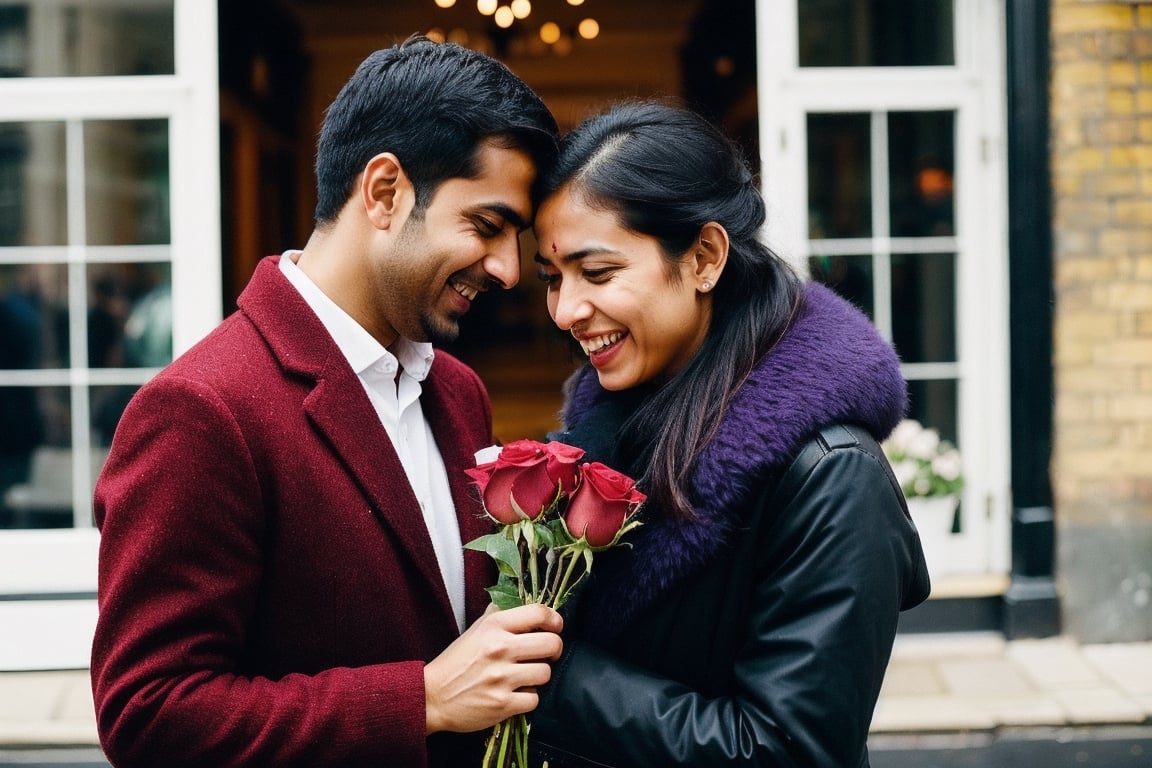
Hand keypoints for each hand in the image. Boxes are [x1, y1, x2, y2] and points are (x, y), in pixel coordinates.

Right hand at [424, 603, 562, 733]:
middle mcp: (500, 648)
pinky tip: (515, 694)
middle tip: (545, 655)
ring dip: (538, 676)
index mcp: (494, 626)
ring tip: (525, 676)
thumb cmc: (455, 662)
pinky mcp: (502, 704)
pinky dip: (527, 698)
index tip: (555, 627)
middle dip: (554, 650)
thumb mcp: (474, 630)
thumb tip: (520, 604)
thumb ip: (497, 616)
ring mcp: (502, 677)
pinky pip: (534, 699)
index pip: (539, 613)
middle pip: (552, 644)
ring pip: (546, 673)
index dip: (554, 620)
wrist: (431, 696)